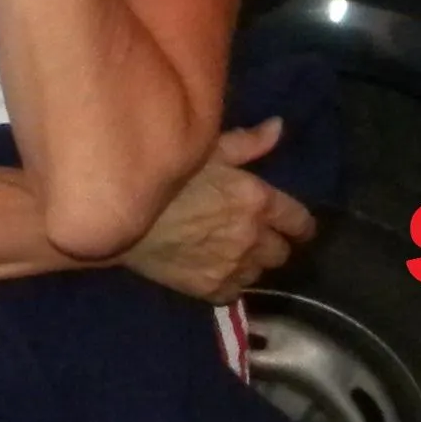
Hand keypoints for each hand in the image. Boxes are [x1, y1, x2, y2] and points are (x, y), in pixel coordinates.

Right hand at [113, 118, 316, 302]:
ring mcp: (231, 266)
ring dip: (251, 264)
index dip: (299, 225)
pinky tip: (216, 270)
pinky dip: (229, 283)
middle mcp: (251, 237)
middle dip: (273, 244)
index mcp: (257, 200)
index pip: (299, 222)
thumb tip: (279, 127)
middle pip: (282, 253)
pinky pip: (234, 293)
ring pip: (259, 273)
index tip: (295, 226)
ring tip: (233, 253)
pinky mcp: (209, 289)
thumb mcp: (208, 148)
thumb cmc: (166, 175)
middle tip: (257, 236)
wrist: (121, 215)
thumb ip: (249, 143)